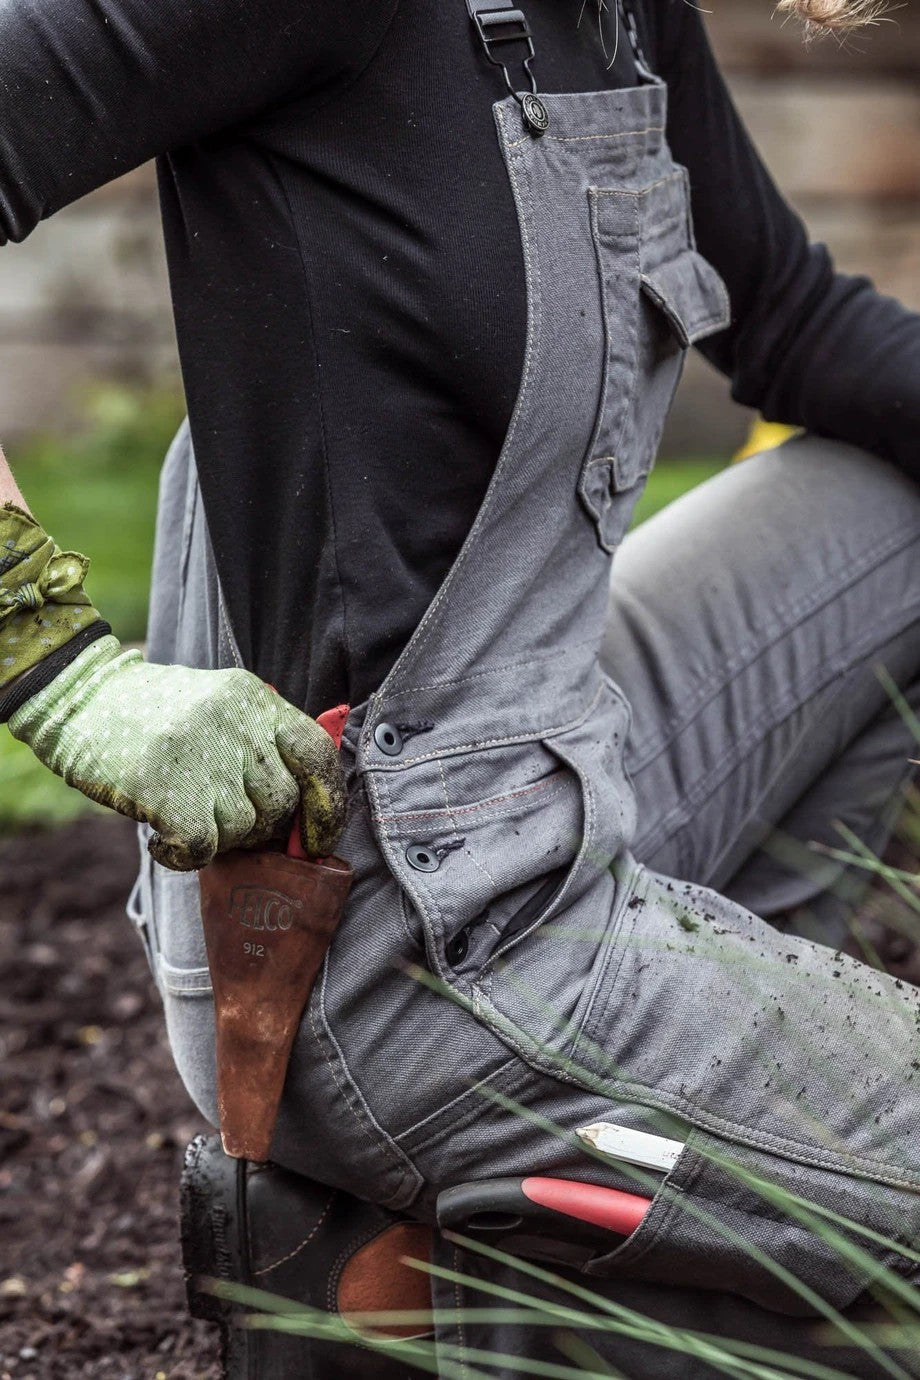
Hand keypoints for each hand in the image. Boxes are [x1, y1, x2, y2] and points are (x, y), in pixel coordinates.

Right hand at [9, 636, 346, 870]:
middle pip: (281, 801)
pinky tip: (162, 841)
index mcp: (254, 699)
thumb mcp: (217, 706)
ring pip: (244, 827)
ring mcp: (203, 755)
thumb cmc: (151, 715)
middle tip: (221, 820)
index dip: (328, 803)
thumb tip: (301, 813)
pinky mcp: (167, 788)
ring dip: (218, 837)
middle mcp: (236, 724)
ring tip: (183, 817)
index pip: (317, 753)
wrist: (79, 700)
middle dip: (260, 825)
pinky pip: (203, 847)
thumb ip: (260, 742)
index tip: (318, 837)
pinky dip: (184, 856)